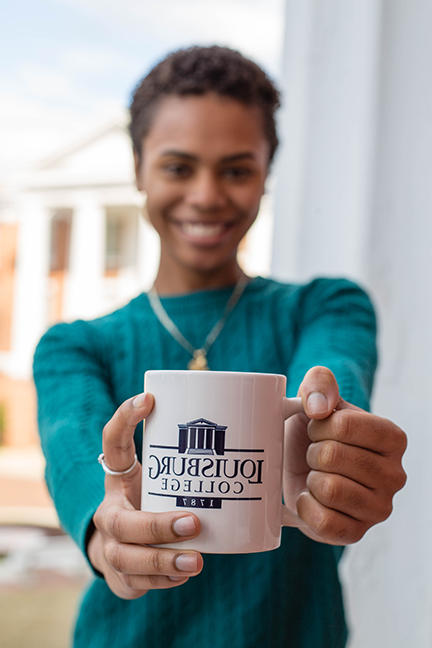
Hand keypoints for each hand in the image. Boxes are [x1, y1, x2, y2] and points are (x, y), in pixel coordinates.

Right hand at [88, 392, 202, 598]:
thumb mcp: (165, 475)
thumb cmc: (156, 500)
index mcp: (120, 477)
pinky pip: (137, 582)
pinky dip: (162, 580)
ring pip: (126, 557)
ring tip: (197, 562)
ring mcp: (111, 545)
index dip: (125, 418)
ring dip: (162, 561)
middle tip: (194, 522)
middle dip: (156, 524)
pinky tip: (185, 574)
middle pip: (121, 521)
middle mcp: (110, 510)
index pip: (112, 441)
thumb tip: (271, 415)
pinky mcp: (120, 574)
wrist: (124, 545)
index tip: (149, 398)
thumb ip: (199, 456)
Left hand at [283, 367, 406, 544]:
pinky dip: (306, 508)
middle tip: (315, 454)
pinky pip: (324, 522)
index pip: (343, 425)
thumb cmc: (312, 429)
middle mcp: (395, 475)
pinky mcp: (357, 534)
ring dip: (311, 479)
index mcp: (393, 437)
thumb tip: (319, 407)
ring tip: (316, 475)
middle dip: (312, 452)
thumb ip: (319, 382)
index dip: (318, 425)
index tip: (318, 428)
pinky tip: (311, 498)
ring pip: (329, 489)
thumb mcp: (314, 396)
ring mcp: (379, 509)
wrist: (299, 464)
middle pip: (333, 457)